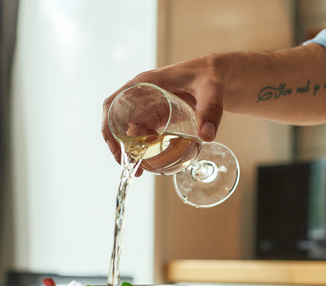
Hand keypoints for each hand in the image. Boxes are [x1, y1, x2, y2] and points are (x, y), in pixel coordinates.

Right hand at [100, 54, 225, 166]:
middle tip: (130, 166)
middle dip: (119, 145)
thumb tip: (207, 136)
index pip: (114, 103)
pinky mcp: (156, 115)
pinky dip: (143, 147)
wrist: (217, 75)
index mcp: (145, 83)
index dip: (109, 126)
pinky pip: (143, 133)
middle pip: (117, 120)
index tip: (116, 147)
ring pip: (130, 129)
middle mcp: (141, 94)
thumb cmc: (210, 75)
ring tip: (139, 170)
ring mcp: (148, 105)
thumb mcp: (212, 90)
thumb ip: (211, 109)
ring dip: (131, 149)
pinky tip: (151, 160)